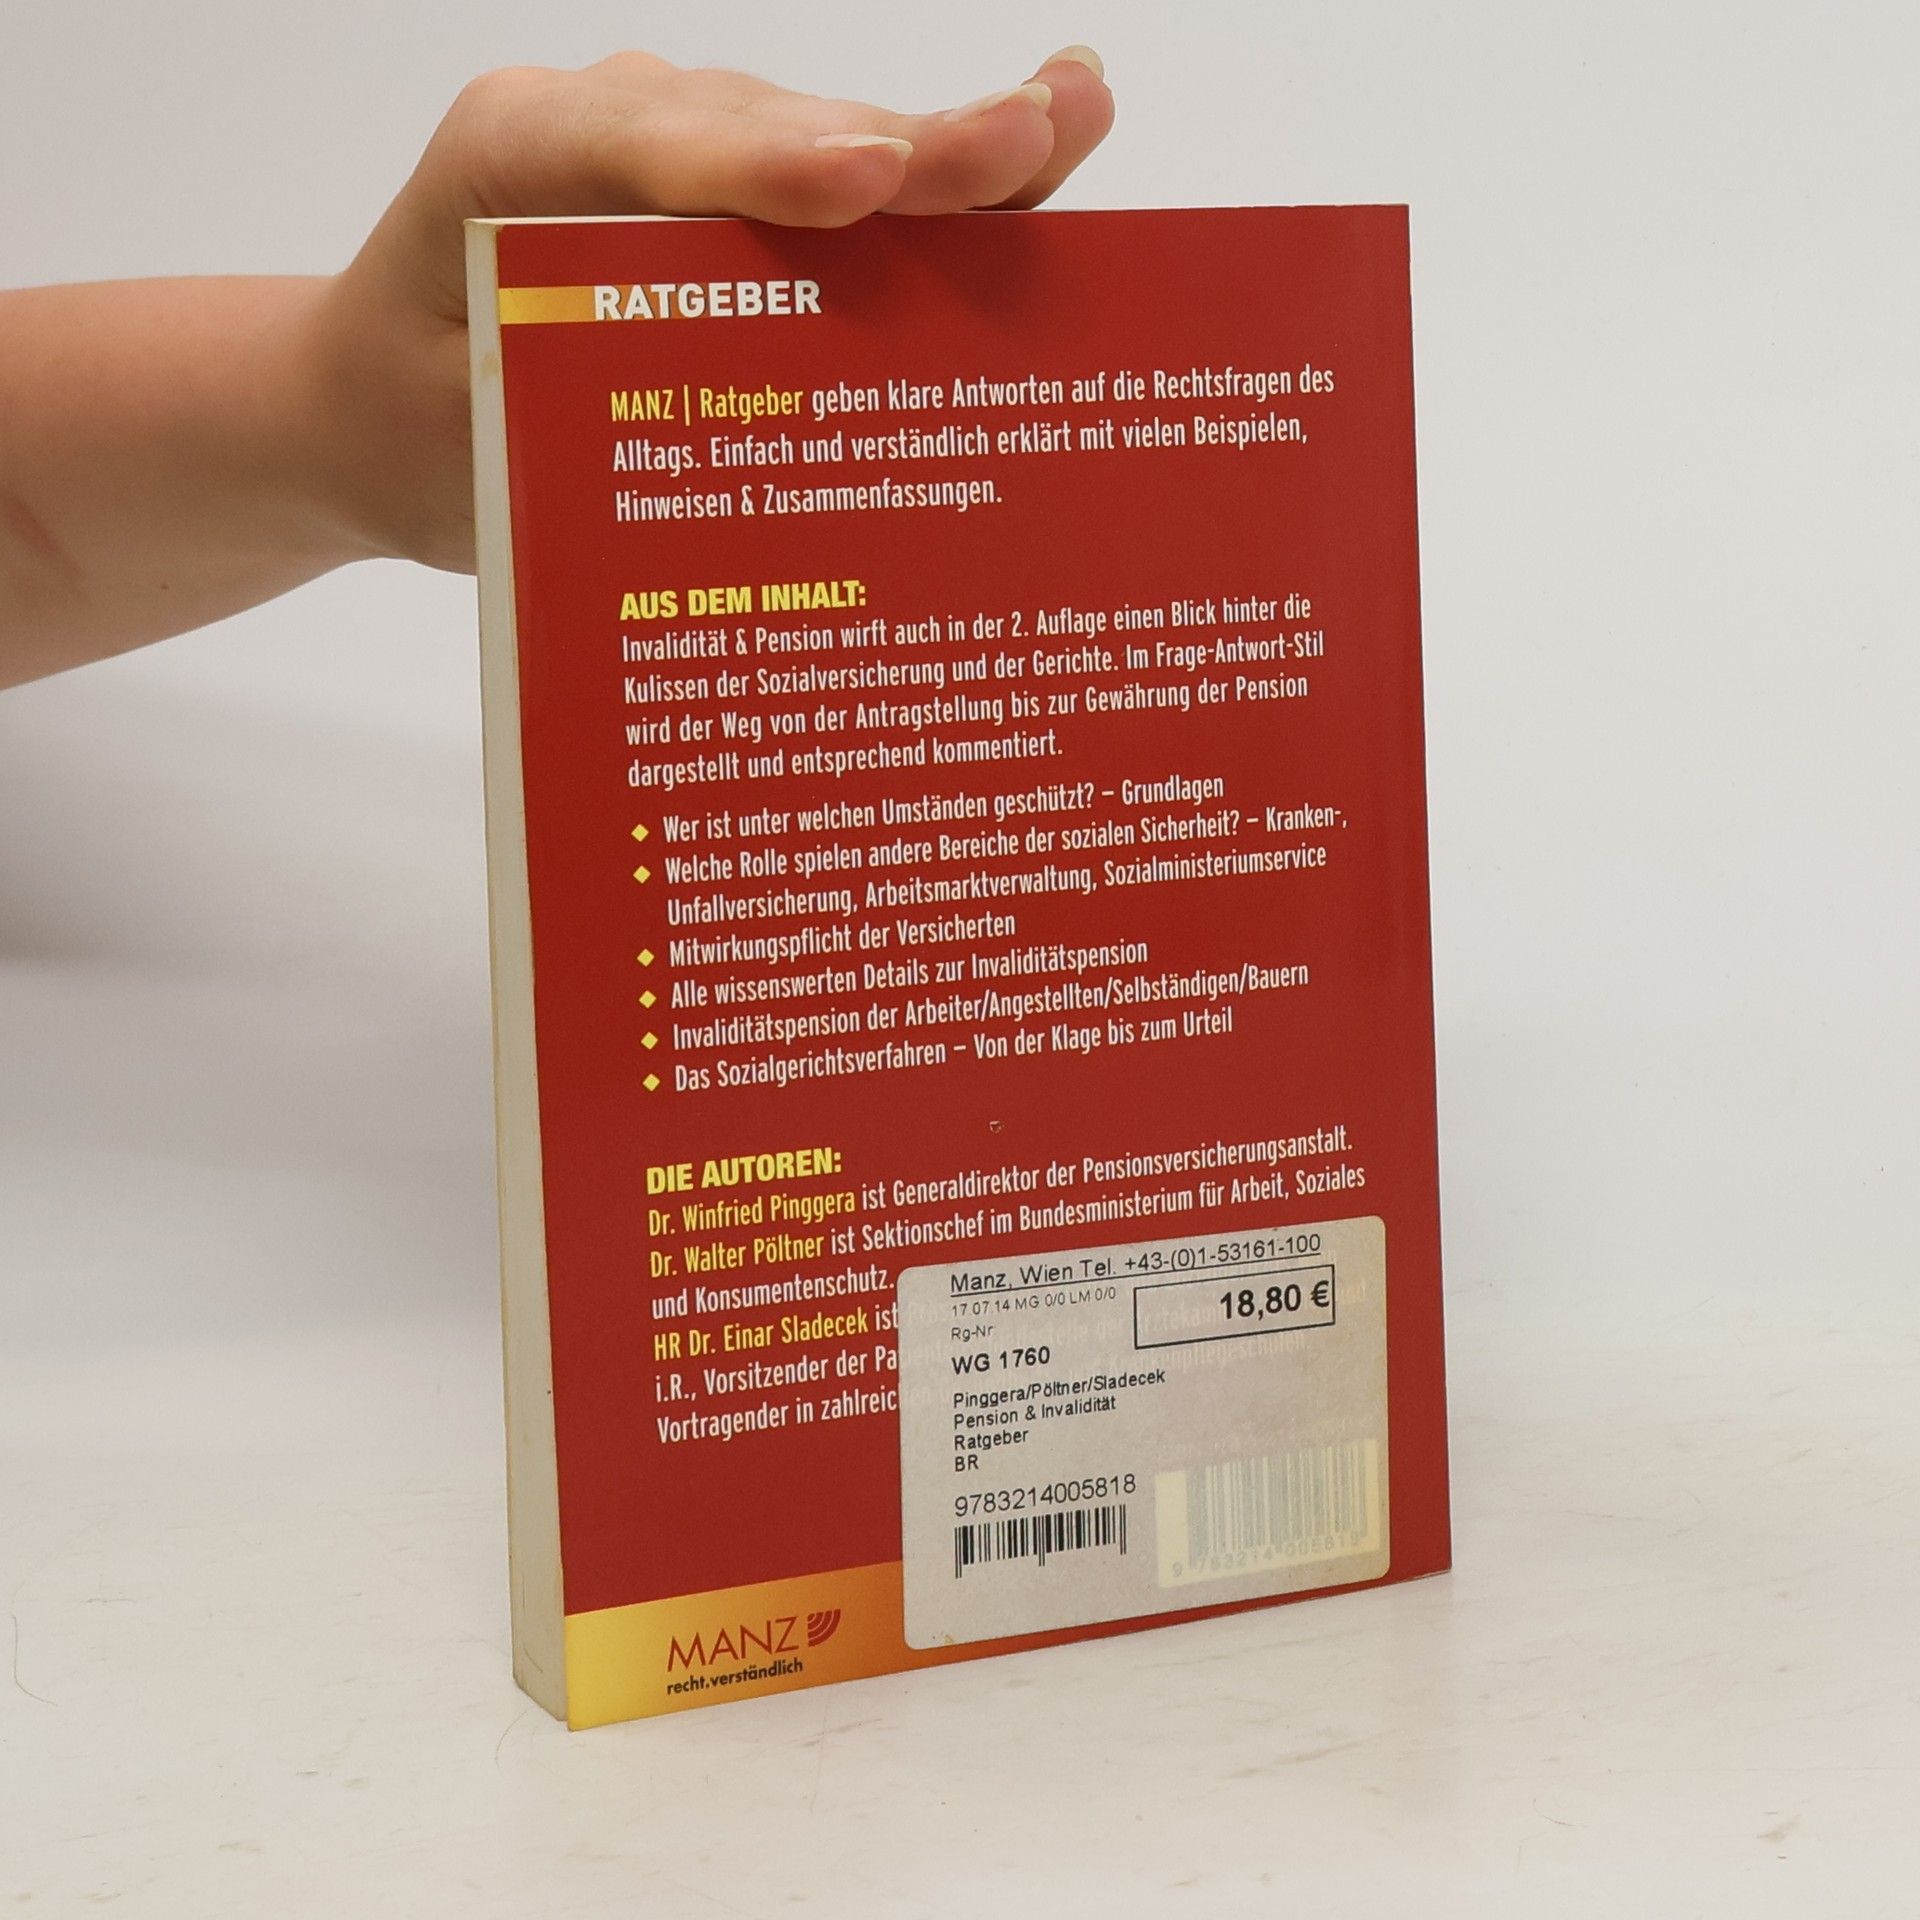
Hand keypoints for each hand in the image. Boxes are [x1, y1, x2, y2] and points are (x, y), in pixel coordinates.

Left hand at [314, 48, 1114, 572]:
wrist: (370, 397)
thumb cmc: (411, 425)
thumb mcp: (464, 449)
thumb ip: (573, 424)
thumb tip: (739, 460)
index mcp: (509, 157)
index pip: (645, 151)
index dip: (767, 167)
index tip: (867, 182)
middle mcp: (605, 122)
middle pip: (768, 127)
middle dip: (903, 147)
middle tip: (1032, 136)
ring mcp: (677, 142)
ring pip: (822, 139)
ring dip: (945, 154)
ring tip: (1068, 128)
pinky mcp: (727, 188)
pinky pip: (836, 179)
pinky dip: (932, 195)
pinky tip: (1038, 158)